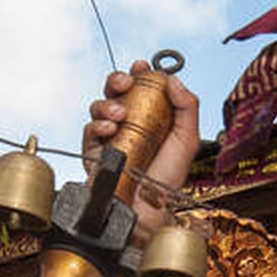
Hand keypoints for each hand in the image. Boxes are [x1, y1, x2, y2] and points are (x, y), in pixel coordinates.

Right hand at [81, 61, 203, 247]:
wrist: (147, 210)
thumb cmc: (167, 180)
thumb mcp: (187, 140)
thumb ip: (187, 107)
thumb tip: (172, 78)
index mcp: (150, 117)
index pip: (142, 86)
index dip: (140, 72)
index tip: (141, 65)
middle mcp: (128, 123)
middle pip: (116, 90)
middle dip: (117, 79)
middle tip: (125, 82)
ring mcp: (109, 137)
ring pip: (99, 105)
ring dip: (108, 103)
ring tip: (120, 114)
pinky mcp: (93, 151)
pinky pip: (89, 128)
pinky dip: (98, 124)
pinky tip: (110, 129)